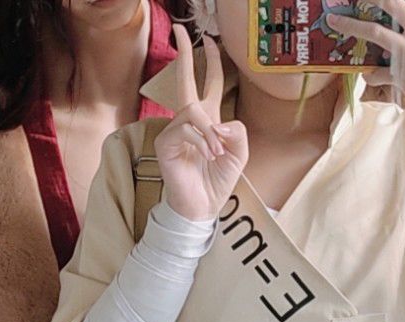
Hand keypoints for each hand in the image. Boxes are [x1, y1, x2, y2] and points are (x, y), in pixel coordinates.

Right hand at [155, 26, 247, 221]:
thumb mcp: (239, 153)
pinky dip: (202, 141)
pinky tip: (207, 156)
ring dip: (210, 131)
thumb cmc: (217, 181)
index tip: (208, 40)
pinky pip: (186, 129)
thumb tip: (216, 121)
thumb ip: (236, 130)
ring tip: (216, 153)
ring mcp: (174, 130)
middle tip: (181, 31)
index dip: (210, 61)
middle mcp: (189, 120)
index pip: (208, 83)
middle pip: (185, 80)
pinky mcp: (165, 143)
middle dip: (184, 54)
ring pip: (193, 110)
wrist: (202, 207)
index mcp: (208, 119)